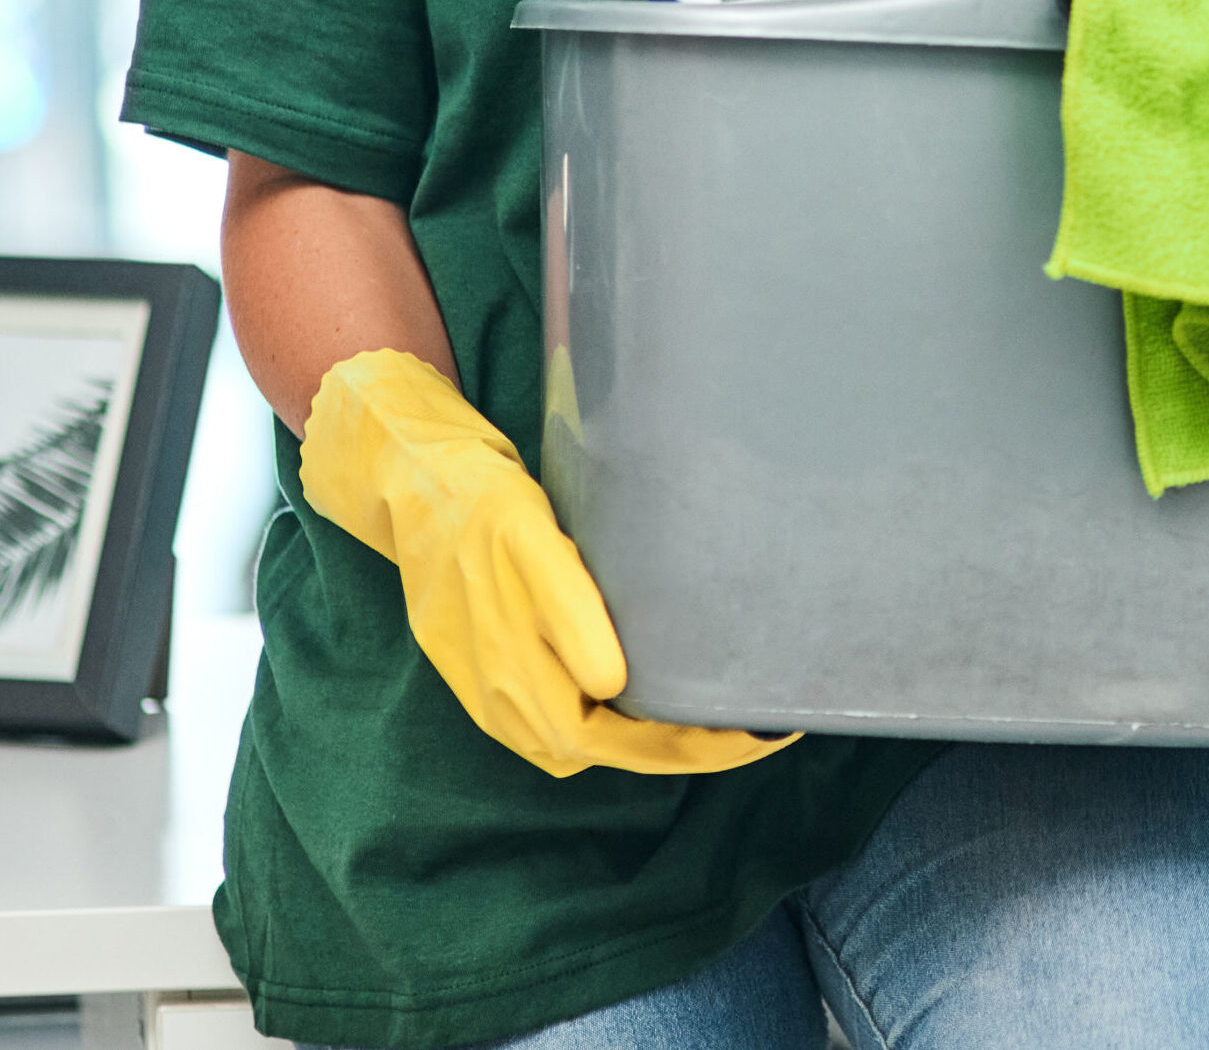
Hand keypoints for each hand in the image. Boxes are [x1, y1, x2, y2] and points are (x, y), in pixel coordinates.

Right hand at [301, 351, 795, 779]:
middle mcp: (511, 706)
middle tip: (766, 726)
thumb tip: (610, 684)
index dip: (692, 747)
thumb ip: (566, 614)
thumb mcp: (527, 542)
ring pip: (599, 739)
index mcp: (518, 683)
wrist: (415, 486)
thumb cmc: (476, 507)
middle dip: (691, 748)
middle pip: (617, 750)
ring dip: (664, 737)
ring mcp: (504, 693)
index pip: (623, 743)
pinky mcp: (508, 668)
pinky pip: (579, 713)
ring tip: (730, 714)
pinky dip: (632, 714)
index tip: (756, 735)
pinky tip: (667, 689)